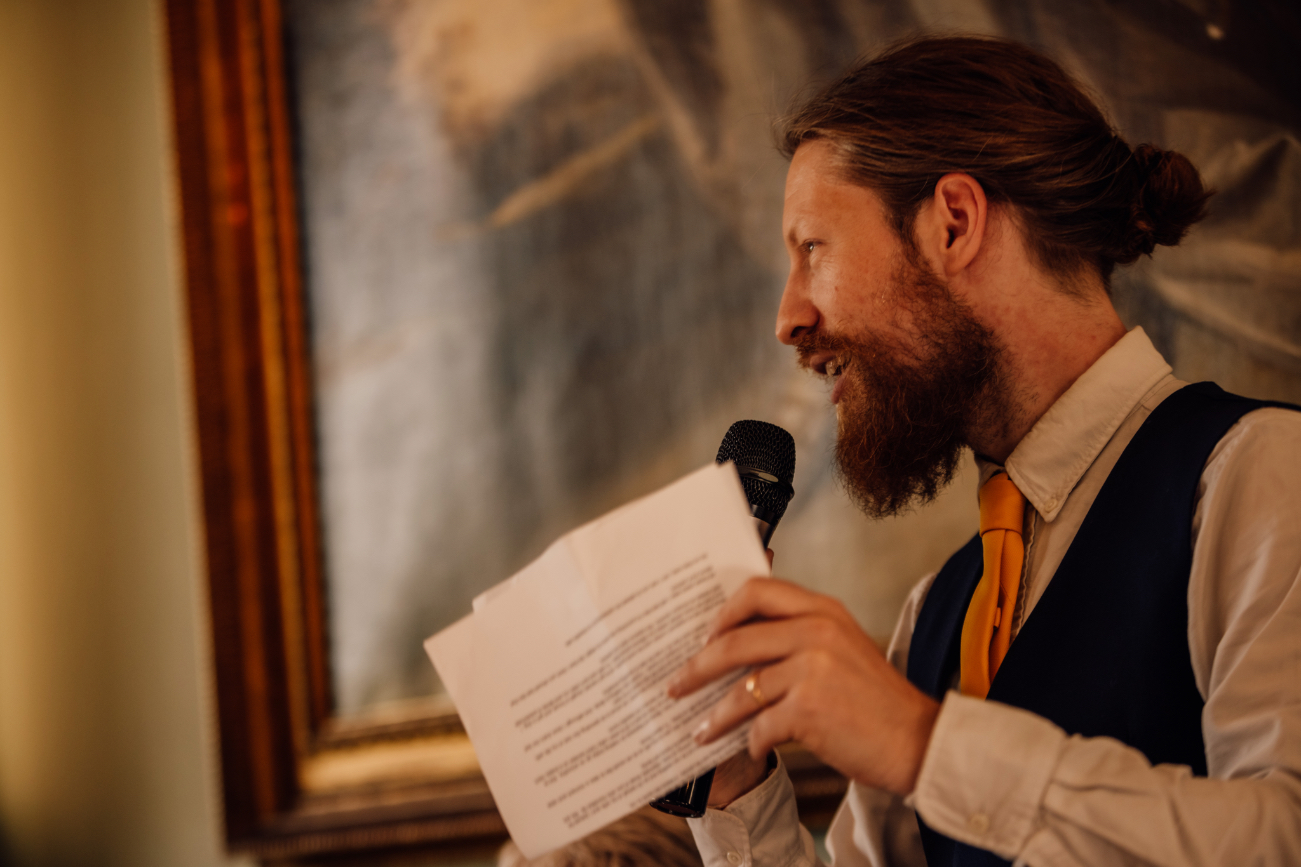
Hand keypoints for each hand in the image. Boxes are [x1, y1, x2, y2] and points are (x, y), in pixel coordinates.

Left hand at [667, 577, 939, 796]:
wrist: (918, 741)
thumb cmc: (876, 701)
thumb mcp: (842, 648)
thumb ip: (800, 636)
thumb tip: (738, 646)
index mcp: (823, 609)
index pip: (757, 591)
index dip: (723, 613)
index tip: (705, 636)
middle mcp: (816, 631)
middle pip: (734, 641)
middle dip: (697, 668)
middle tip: (676, 685)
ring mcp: (812, 669)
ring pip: (741, 689)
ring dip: (716, 715)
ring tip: (700, 730)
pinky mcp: (809, 708)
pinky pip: (761, 725)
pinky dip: (753, 741)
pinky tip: (753, 749)